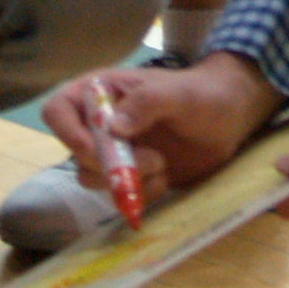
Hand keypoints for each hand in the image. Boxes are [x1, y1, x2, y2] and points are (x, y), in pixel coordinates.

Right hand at [41, 50, 277, 207]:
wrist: (230, 117)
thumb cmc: (202, 93)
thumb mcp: (178, 92)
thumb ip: (147, 103)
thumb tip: (112, 127)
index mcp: (101, 92)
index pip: (58, 110)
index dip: (66, 133)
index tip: (94, 148)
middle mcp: (100, 124)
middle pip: (76, 154)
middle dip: (110, 164)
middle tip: (151, 159)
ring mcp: (114, 152)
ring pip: (94, 179)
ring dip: (127, 180)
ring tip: (162, 164)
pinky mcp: (131, 176)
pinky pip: (119, 195)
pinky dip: (142, 193)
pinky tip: (166, 177)